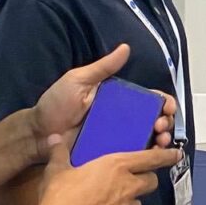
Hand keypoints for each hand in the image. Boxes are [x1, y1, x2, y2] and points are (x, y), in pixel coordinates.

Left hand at [30, 44, 177, 160]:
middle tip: (161, 126)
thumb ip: (103, 67)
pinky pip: (130, 156)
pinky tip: (149, 157)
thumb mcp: (79, 80)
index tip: (168, 107)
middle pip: (152, 120)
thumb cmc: (56, 104)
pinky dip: (144, 156)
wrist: (37, 134)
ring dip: (160, 140)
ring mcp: (116, 138)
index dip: (163, 102)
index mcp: (117, 99)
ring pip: (146, 140)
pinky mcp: (108, 156)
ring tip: (159, 141)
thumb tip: (125, 47)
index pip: (147, 100)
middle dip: (165, 122)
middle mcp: (120, 118)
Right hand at [36, 135, 180, 204]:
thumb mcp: (56, 171)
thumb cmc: (59, 198)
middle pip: (150, 182)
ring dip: (129, 203)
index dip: (166, 155)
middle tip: (131, 181)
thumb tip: (53, 137)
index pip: (151, 158)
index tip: (177, 154)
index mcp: (117, 166)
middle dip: (145, 180)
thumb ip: (59, 152)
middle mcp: (128, 188)